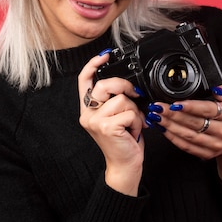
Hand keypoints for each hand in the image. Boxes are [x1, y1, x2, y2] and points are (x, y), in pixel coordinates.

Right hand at [78, 53, 145, 195]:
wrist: (125, 165)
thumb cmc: (123, 141)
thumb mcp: (117, 116)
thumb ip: (115, 100)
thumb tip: (128, 85)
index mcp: (88, 109)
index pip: (84, 80)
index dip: (93, 65)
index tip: (105, 55)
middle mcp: (87, 114)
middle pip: (105, 85)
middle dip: (125, 87)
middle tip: (135, 97)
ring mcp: (95, 121)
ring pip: (122, 100)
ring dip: (135, 111)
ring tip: (133, 124)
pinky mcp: (107, 127)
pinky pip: (129, 113)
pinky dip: (137, 122)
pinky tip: (133, 131)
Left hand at [147, 84, 221, 184]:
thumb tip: (216, 88)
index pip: (207, 110)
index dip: (190, 106)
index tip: (175, 103)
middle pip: (194, 123)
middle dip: (173, 115)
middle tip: (158, 107)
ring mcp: (215, 144)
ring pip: (188, 135)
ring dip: (169, 126)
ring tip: (156, 117)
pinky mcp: (207, 153)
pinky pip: (187, 146)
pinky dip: (172, 137)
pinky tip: (163, 128)